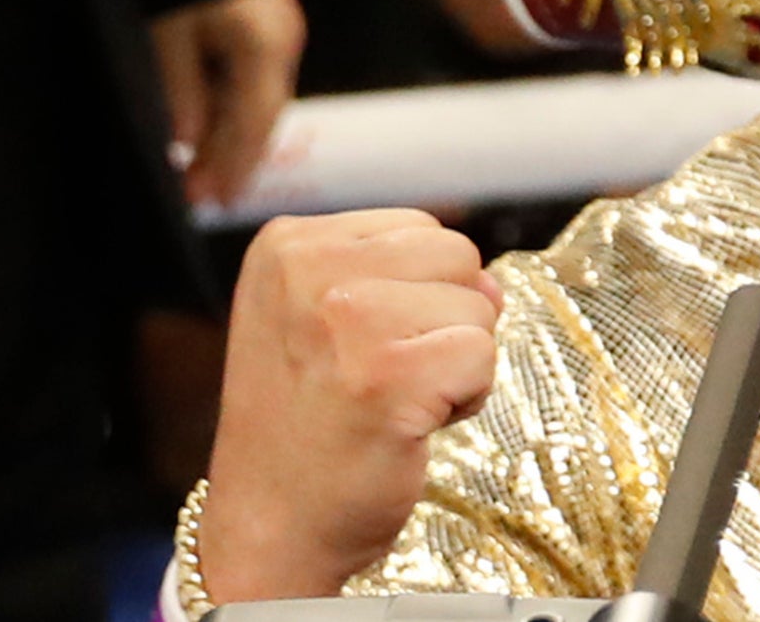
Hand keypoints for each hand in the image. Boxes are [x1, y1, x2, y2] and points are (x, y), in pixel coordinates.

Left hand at [151, 0, 306, 211]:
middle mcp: (283, 41)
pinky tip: (205, 122)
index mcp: (266, 47)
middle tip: (197, 194)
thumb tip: (185, 142)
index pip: (256, 125)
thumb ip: (181, 90)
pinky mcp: (266, 21)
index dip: (233, 167)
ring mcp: (279, 28)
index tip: (211, 202)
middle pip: (263, 115)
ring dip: (229, 134)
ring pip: (259, 98)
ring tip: (197, 166)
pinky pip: (253, 77)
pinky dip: (230, 106)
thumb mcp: (169, 31)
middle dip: (231, 156)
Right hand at [202, 209, 502, 600]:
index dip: (415, 294)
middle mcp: (308, 269)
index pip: (418, 228)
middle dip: (443, 320)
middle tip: (381, 378)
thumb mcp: (324, 318)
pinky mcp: (389, 375)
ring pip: (477, 304)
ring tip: (391, 401)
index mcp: (288, 244)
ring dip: (455, 360)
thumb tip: (492, 284)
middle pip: (456, 255)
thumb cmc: (309, 424)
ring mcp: (348, 319)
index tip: (357, 349)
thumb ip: (403, 276)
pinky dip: (467, 397)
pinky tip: (409, 426)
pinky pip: (484, 356)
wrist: (267, 531)